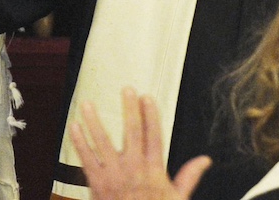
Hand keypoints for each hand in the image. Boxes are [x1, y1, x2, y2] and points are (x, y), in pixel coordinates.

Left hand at [69, 89, 209, 199]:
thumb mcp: (177, 199)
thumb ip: (189, 177)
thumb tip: (205, 160)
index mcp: (154, 172)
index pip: (154, 136)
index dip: (151, 115)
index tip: (147, 97)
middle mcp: (134, 170)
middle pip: (131, 133)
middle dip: (129, 110)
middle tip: (126, 90)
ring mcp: (113, 176)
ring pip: (103, 143)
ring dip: (95, 122)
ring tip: (88, 104)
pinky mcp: (97, 184)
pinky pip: (86, 160)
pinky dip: (79, 143)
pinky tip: (74, 127)